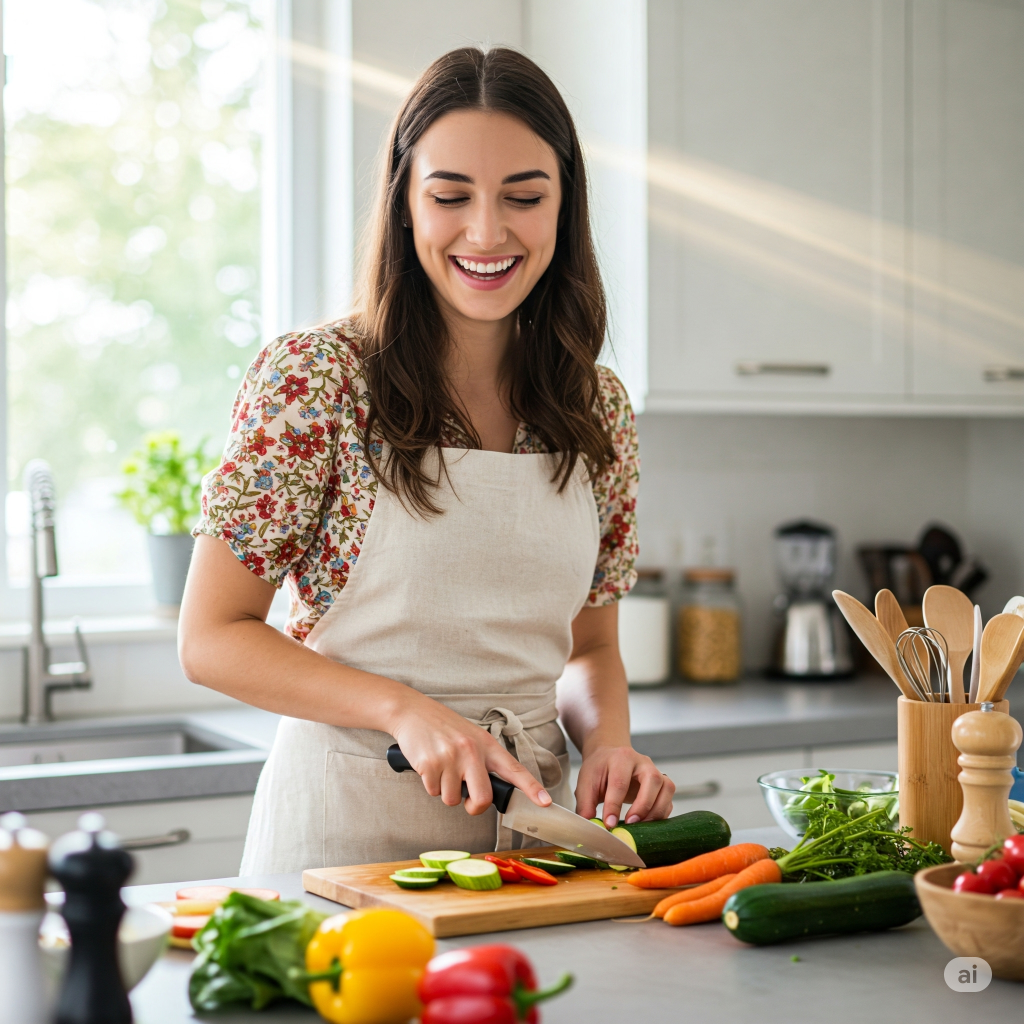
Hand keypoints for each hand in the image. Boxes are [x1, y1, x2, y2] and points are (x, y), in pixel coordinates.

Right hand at [390, 694, 551, 815]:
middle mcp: (471, 751)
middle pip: (483, 798)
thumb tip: (487, 793)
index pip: (514, 769)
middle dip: (474, 806)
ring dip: (445, 791)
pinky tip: (428, 765)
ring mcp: (451, 758)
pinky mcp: (430, 764)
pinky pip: (433, 792)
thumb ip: (483, 761)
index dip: (532, 788)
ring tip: (441, 767)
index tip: (545, 802)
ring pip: (453, 799)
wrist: (412, 712)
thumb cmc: (444, 728)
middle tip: (467, 799)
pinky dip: (430, 784)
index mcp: (486, 745)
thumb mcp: (471, 737)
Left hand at [574, 746, 674, 826]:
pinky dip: (662, 813)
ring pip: (667, 788)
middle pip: (652, 779)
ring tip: (640, 826)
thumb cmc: (599, 769)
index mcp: (621, 757)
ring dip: (656, 811)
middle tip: (630, 823)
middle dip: (643, 805)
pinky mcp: (662, 784)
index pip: (620, 782)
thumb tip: (590, 825)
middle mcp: (642, 762)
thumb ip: (585, 804)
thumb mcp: (586, 782)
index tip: (609, 824)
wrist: (609, 757)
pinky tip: (647, 823)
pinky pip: (669, 799)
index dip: (614, 805)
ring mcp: (655, 771)